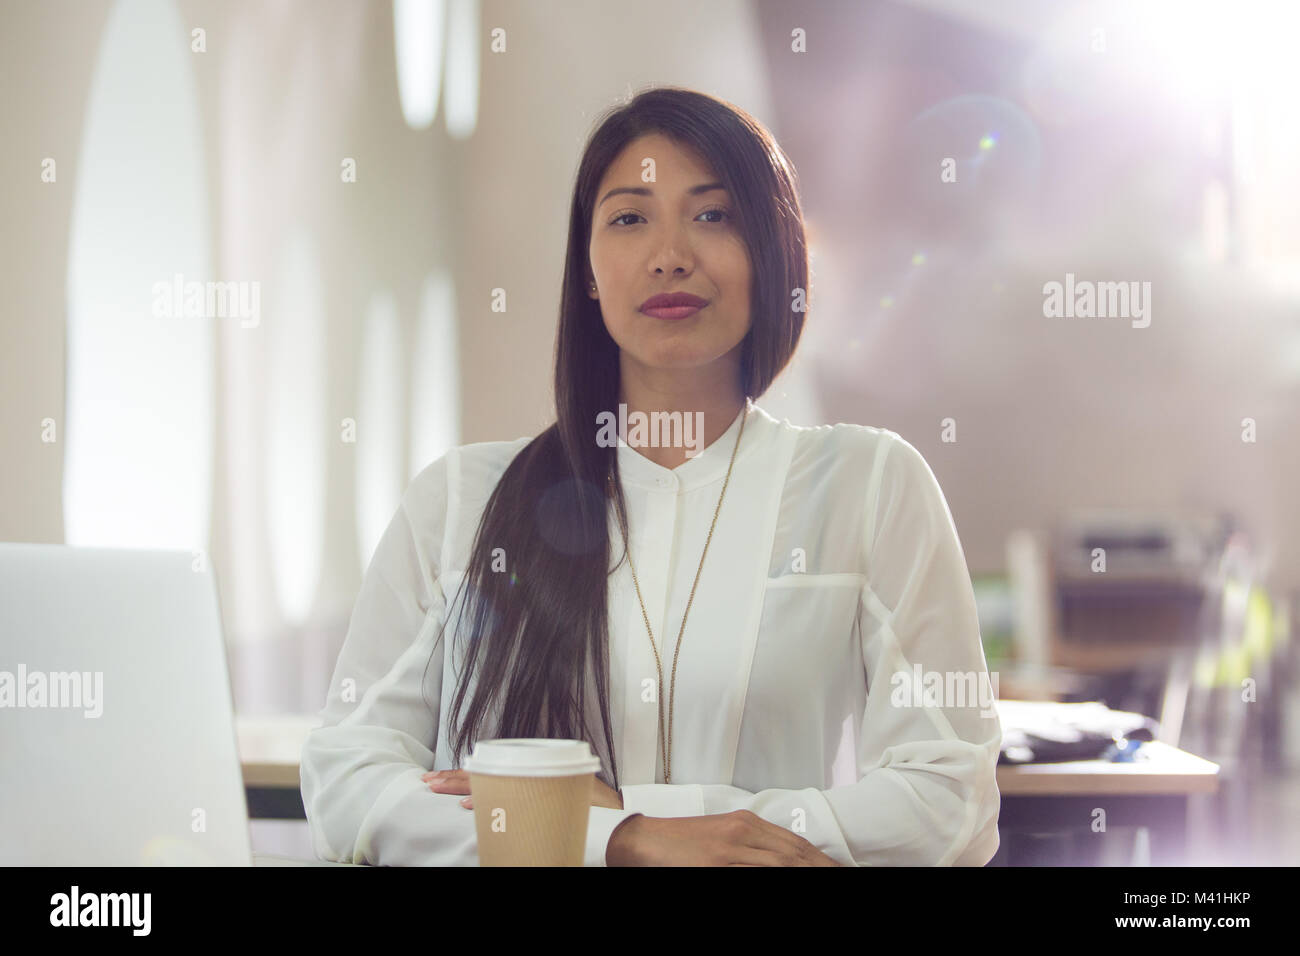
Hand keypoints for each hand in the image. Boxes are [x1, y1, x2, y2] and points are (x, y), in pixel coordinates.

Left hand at [422, 769, 623, 810]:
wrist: (615, 819)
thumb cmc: (588, 805)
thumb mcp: (556, 793)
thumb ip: (530, 789)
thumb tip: (493, 799)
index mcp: (528, 774)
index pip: (487, 773)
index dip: (460, 775)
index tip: (438, 779)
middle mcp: (529, 777)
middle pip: (483, 775)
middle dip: (452, 778)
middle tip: (427, 781)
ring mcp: (533, 788)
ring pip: (490, 785)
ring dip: (461, 787)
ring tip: (438, 789)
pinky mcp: (539, 801)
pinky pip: (506, 802)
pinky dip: (486, 803)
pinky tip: (468, 806)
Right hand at [607, 811, 845, 865]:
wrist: (641, 841)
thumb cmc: (679, 844)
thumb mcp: (720, 839)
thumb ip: (749, 847)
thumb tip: (779, 858)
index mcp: (746, 823)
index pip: (794, 844)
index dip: (820, 859)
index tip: (837, 869)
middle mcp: (743, 831)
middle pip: (795, 853)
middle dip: (822, 867)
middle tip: (844, 875)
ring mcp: (731, 848)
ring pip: (782, 862)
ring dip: (807, 871)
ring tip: (830, 878)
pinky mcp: (718, 862)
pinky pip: (755, 872)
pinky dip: (777, 875)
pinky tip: (792, 878)